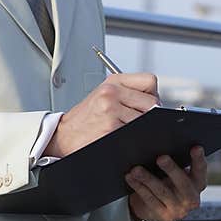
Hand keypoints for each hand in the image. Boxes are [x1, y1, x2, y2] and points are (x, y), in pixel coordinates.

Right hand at [45, 73, 159, 157]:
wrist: (62, 136)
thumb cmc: (86, 118)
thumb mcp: (105, 95)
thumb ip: (130, 93)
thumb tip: (158, 104)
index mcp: (113, 82)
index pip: (150, 81)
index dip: (152, 95)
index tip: (147, 105)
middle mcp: (111, 92)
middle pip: (152, 103)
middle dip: (151, 115)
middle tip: (138, 122)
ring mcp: (111, 110)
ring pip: (146, 120)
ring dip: (142, 129)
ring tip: (126, 130)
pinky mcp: (110, 128)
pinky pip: (136, 133)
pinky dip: (134, 138)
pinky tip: (122, 138)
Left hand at [124, 146, 206, 220]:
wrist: (160, 208)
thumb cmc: (169, 183)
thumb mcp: (177, 174)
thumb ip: (176, 163)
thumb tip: (161, 145)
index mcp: (198, 183)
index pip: (200, 169)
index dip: (199, 159)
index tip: (196, 147)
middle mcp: (192, 198)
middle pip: (182, 183)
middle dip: (171, 169)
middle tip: (161, 158)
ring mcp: (178, 209)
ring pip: (162, 192)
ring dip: (148, 179)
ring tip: (136, 169)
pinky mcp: (163, 216)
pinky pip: (149, 199)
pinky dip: (139, 187)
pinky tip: (131, 178)